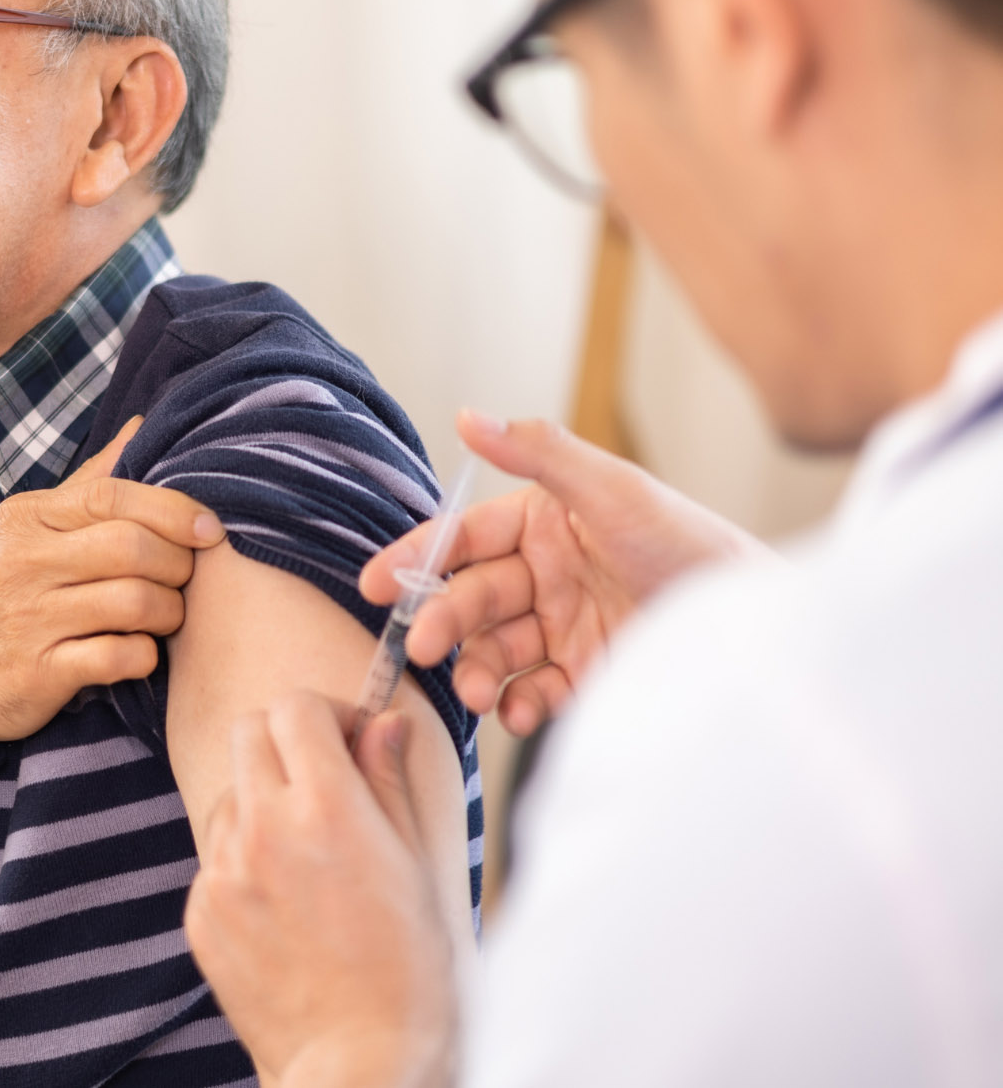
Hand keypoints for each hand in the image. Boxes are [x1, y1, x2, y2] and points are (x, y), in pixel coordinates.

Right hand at [0, 417, 224, 751]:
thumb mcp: (30, 529)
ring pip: (133, 603)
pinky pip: (117, 658)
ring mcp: (29, 620)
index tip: (209, 528)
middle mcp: (24, 562)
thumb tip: (142, 426)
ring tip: (166, 618)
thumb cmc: (0, 594)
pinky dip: (144, 656)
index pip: (112, 495)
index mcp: (27, 517)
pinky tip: (139, 652)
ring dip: (168, 613)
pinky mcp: (37, 675)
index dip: (174, 509)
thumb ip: (89, 482)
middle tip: (184, 581)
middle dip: (177, 565)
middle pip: (131, 548)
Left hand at [185, 692, 454, 1087]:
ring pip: (228, 794)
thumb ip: (389, 779)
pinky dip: (242, 861)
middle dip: (284, 740)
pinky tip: (284, 904)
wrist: (360, 1063)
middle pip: (248, 731)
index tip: (347, 741)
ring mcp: (224, 872)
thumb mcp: (416, 862)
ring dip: (260, 801)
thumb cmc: (408, 967)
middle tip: (320, 779)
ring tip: (305, 855)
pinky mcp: (200, 912)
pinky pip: (213, 857)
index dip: (325, 714)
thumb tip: (383, 719)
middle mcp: (265, 828)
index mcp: (327, 806)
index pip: (295, 707)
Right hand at [362, 410, 767, 734]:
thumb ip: (538, 453)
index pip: (465, 538)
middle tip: (423, 647)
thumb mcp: (612, 488)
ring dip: (475, 669)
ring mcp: (564, 626)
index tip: (374, 584)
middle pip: (472, 597)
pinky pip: (533, 691)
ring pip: (494, 649)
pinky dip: (518, 705)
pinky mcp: (585, 675)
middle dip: (443, 622)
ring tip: (474, 691)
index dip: (417, 557)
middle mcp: (547, 573)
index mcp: (544, 521)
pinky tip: (517, 712)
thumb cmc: (689, 542)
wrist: (753, 623)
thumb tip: (467, 415)